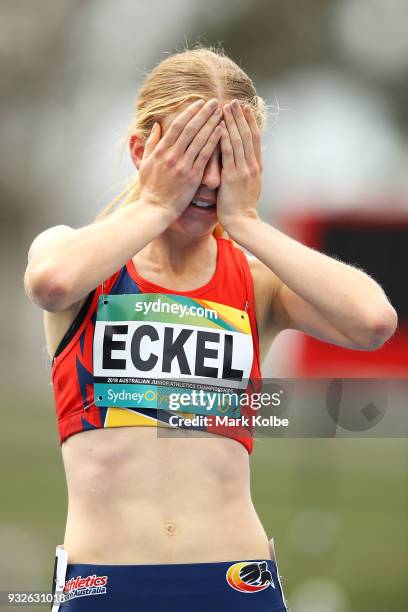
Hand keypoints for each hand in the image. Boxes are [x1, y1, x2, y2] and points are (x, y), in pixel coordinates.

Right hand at [138, 99, 221, 221]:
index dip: (189, 112)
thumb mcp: (145, 163)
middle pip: (190, 128)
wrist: (155, 209)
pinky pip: (205, 155)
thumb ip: (151, 143)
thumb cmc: (150, 188)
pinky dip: (213, 141)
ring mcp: (183, 165)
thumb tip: (157, 126)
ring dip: (211, 123)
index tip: (199, 103)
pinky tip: (221, 130)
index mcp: (161, 151)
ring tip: (221, 112)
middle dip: (203, 113)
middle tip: (214, 101)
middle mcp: (172, 155)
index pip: (177, 126)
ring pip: (199, 139)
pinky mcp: (192, 177)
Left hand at [217, 100, 262, 234]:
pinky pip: (229, 153)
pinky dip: (225, 138)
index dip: (249, 122)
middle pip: (247, 135)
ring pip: (239, 140)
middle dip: (241, 116)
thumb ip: (245, 172)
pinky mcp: (233, 177)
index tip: (244, 108)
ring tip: (227, 106)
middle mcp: (252, 165)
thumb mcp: (248, 187)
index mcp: (256, 167)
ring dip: (232, 122)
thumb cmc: (241, 208)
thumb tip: (241, 163)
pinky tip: (220, 126)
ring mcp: (243, 170)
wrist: (243, 222)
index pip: (254, 139)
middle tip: (235, 100)